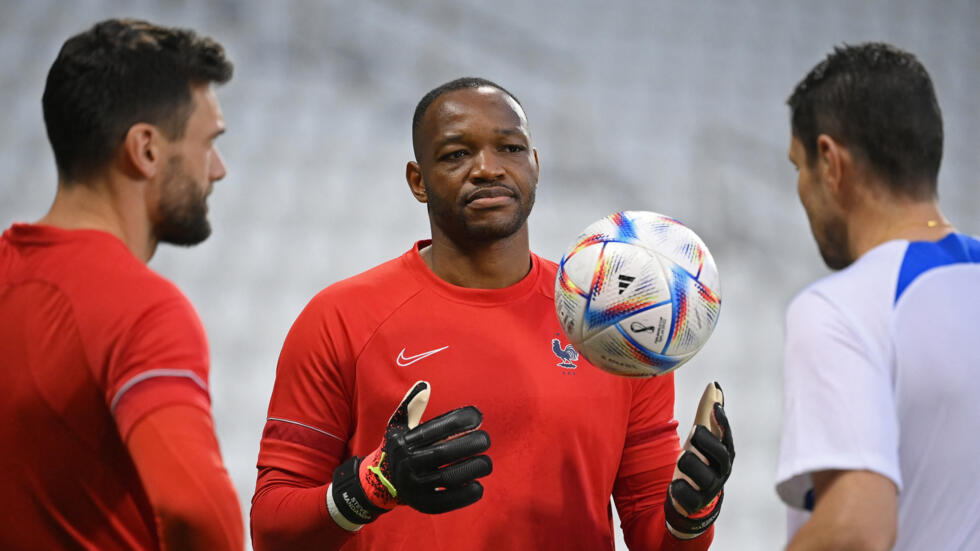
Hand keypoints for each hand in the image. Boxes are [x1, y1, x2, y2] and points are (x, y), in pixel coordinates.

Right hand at [326, 381, 491, 529]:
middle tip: (486, 439)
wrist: (380, 483)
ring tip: (486, 463)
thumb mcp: (400, 426)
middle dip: (469, 444)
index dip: (459, 420)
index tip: (478, 417)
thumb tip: (424, 385)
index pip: (435, 428)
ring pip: (446, 478)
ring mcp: (413, 486)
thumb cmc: (400, 448)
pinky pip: (445, 502)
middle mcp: (406, 464)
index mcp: (404, 442)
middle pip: (442, 453)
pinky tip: (478, 486)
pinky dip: (464, 496)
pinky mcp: (421, 504)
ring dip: (471, 469)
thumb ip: (412, 406)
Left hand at [664, 382, 733, 538]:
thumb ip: (706, 413)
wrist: (693, 496)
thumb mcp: (701, 437)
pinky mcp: (694, 503)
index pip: (727, 437)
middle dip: (707, 442)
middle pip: (721, 456)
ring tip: (683, 457)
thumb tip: (714, 386)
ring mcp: (709, 489)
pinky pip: (687, 496)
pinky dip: (679, 489)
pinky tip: (675, 484)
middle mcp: (721, 472)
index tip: (715, 408)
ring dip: (690, 463)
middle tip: (694, 431)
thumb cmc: (700, 459)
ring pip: (702, 476)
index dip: (723, 423)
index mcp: (724, 454)